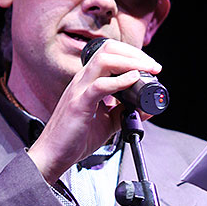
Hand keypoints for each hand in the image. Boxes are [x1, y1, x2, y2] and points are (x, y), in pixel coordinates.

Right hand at [27, 39, 160, 183]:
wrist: (53, 155)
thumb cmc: (74, 139)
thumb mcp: (107, 123)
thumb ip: (124, 112)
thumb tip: (146, 109)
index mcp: (87, 82)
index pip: (109, 53)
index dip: (132, 54)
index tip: (151, 66)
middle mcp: (82, 81)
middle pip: (108, 49)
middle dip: (134, 53)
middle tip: (154, 66)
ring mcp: (79, 90)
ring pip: (104, 60)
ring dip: (130, 62)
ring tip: (147, 70)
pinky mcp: (79, 104)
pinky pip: (100, 86)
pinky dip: (120, 81)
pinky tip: (133, 81)